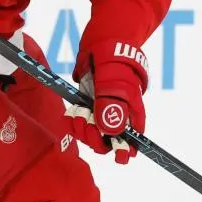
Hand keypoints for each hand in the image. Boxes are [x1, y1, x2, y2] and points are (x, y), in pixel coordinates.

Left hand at [65, 40, 147, 163]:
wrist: (101, 44)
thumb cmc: (114, 63)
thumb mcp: (113, 83)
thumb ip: (112, 106)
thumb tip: (111, 131)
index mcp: (131, 114)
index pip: (131, 141)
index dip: (124, 151)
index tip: (118, 157)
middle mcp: (116, 117)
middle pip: (106, 142)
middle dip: (95, 137)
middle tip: (87, 123)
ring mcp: (100, 113)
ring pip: (91, 135)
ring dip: (82, 128)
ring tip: (78, 113)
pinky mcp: (87, 108)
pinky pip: (79, 125)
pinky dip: (73, 122)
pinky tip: (71, 114)